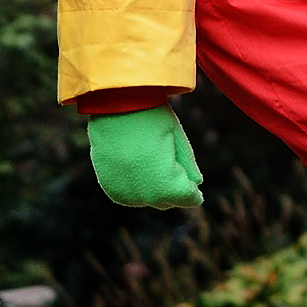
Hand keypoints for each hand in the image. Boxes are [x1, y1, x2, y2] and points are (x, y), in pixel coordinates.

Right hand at [87, 106, 202, 210]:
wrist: (112, 104)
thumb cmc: (150, 116)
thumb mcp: (176, 136)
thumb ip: (188, 164)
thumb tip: (196, 182)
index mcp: (166, 184)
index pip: (188, 199)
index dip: (194, 192)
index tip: (194, 183)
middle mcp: (145, 195)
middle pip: (167, 201)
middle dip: (173, 189)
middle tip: (171, 162)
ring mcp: (125, 192)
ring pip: (148, 199)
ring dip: (154, 188)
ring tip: (151, 159)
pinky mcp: (109, 187)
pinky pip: (129, 195)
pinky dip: (136, 186)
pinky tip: (137, 165)